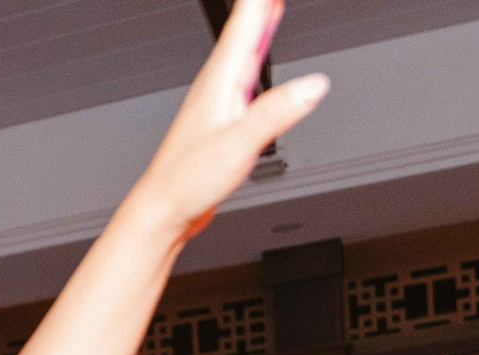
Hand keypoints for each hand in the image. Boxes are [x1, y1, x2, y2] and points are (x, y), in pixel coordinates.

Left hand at [129, 0, 327, 233]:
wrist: (164, 209)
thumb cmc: (187, 180)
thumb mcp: (237, 145)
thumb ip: (275, 113)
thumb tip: (313, 84)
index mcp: (220, 80)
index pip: (245, 22)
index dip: (260, 0)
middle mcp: (217, 83)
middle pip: (244, 28)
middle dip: (260, 6)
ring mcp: (218, 98)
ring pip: (242, 49)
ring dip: (258, 24)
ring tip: (271, 5)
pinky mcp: (221, 116)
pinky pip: (242, 74)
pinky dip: (254, 56)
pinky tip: (256, 58)